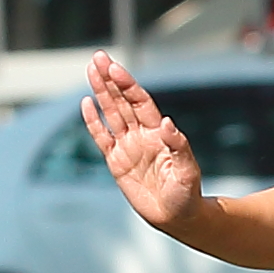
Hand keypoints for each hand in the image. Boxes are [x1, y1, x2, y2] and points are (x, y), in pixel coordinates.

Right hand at [81, 55, 200, 232]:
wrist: (176, 216)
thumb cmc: (187, 193)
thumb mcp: (187, 171)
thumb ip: (178, 146)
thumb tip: (167, 122)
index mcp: (158, 132)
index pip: (140, 102)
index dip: (127, 85)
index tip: (115, 68)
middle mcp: (141, 134)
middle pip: (122, 101)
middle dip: (110, 79)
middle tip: (98, 56)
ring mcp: (127, 146)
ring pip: (111, 113)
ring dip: (100, 92)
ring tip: (91, 69)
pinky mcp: (116, 162)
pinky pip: (102, 138)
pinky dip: (93, 121)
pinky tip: (86, 103)